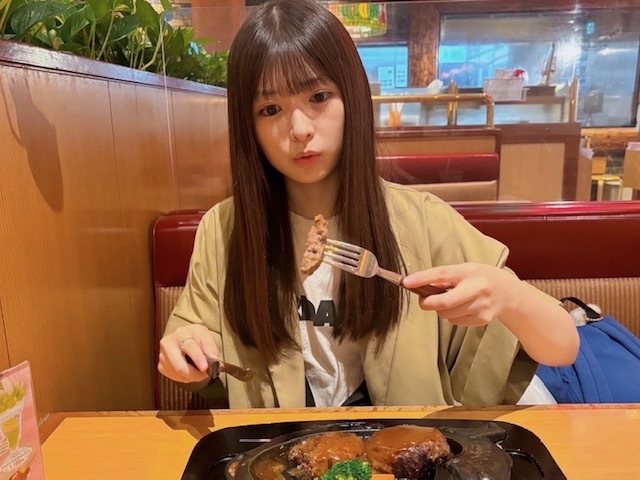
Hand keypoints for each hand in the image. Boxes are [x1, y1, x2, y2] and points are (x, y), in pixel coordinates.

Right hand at [157, 324, 220, 383]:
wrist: (183, 338)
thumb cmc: (195, 337)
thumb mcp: (206, 337)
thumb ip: (211, 348)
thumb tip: (215, 362)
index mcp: (182, 333)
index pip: (190, 347)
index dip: (198, 359)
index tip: (205, 368)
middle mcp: (168, 343)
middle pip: (179, 366)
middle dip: (195, 374)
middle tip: (205, 375)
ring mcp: (162, 355)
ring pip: (178, 374)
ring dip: (192, 377)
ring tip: (200, 372)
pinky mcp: (161, 365)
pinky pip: (175, 378)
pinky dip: (186, 378)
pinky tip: (190, 371)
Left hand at [402, 263, 518, 326]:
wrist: (508, 293)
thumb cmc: (480, 277)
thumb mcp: (465, 270)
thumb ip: (445, 277)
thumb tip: (419, 284)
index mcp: (469, 272)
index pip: (442, 275)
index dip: (422, 279)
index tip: (406, 282)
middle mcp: (476, 289)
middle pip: (444, 303)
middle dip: (428, 303)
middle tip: (424, 300)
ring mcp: (480, 307)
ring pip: (447, 314)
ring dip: (441, 309)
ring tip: (450, 300)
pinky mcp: (481, 320)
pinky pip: (455, 321)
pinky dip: (452, 316)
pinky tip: (461, 307)